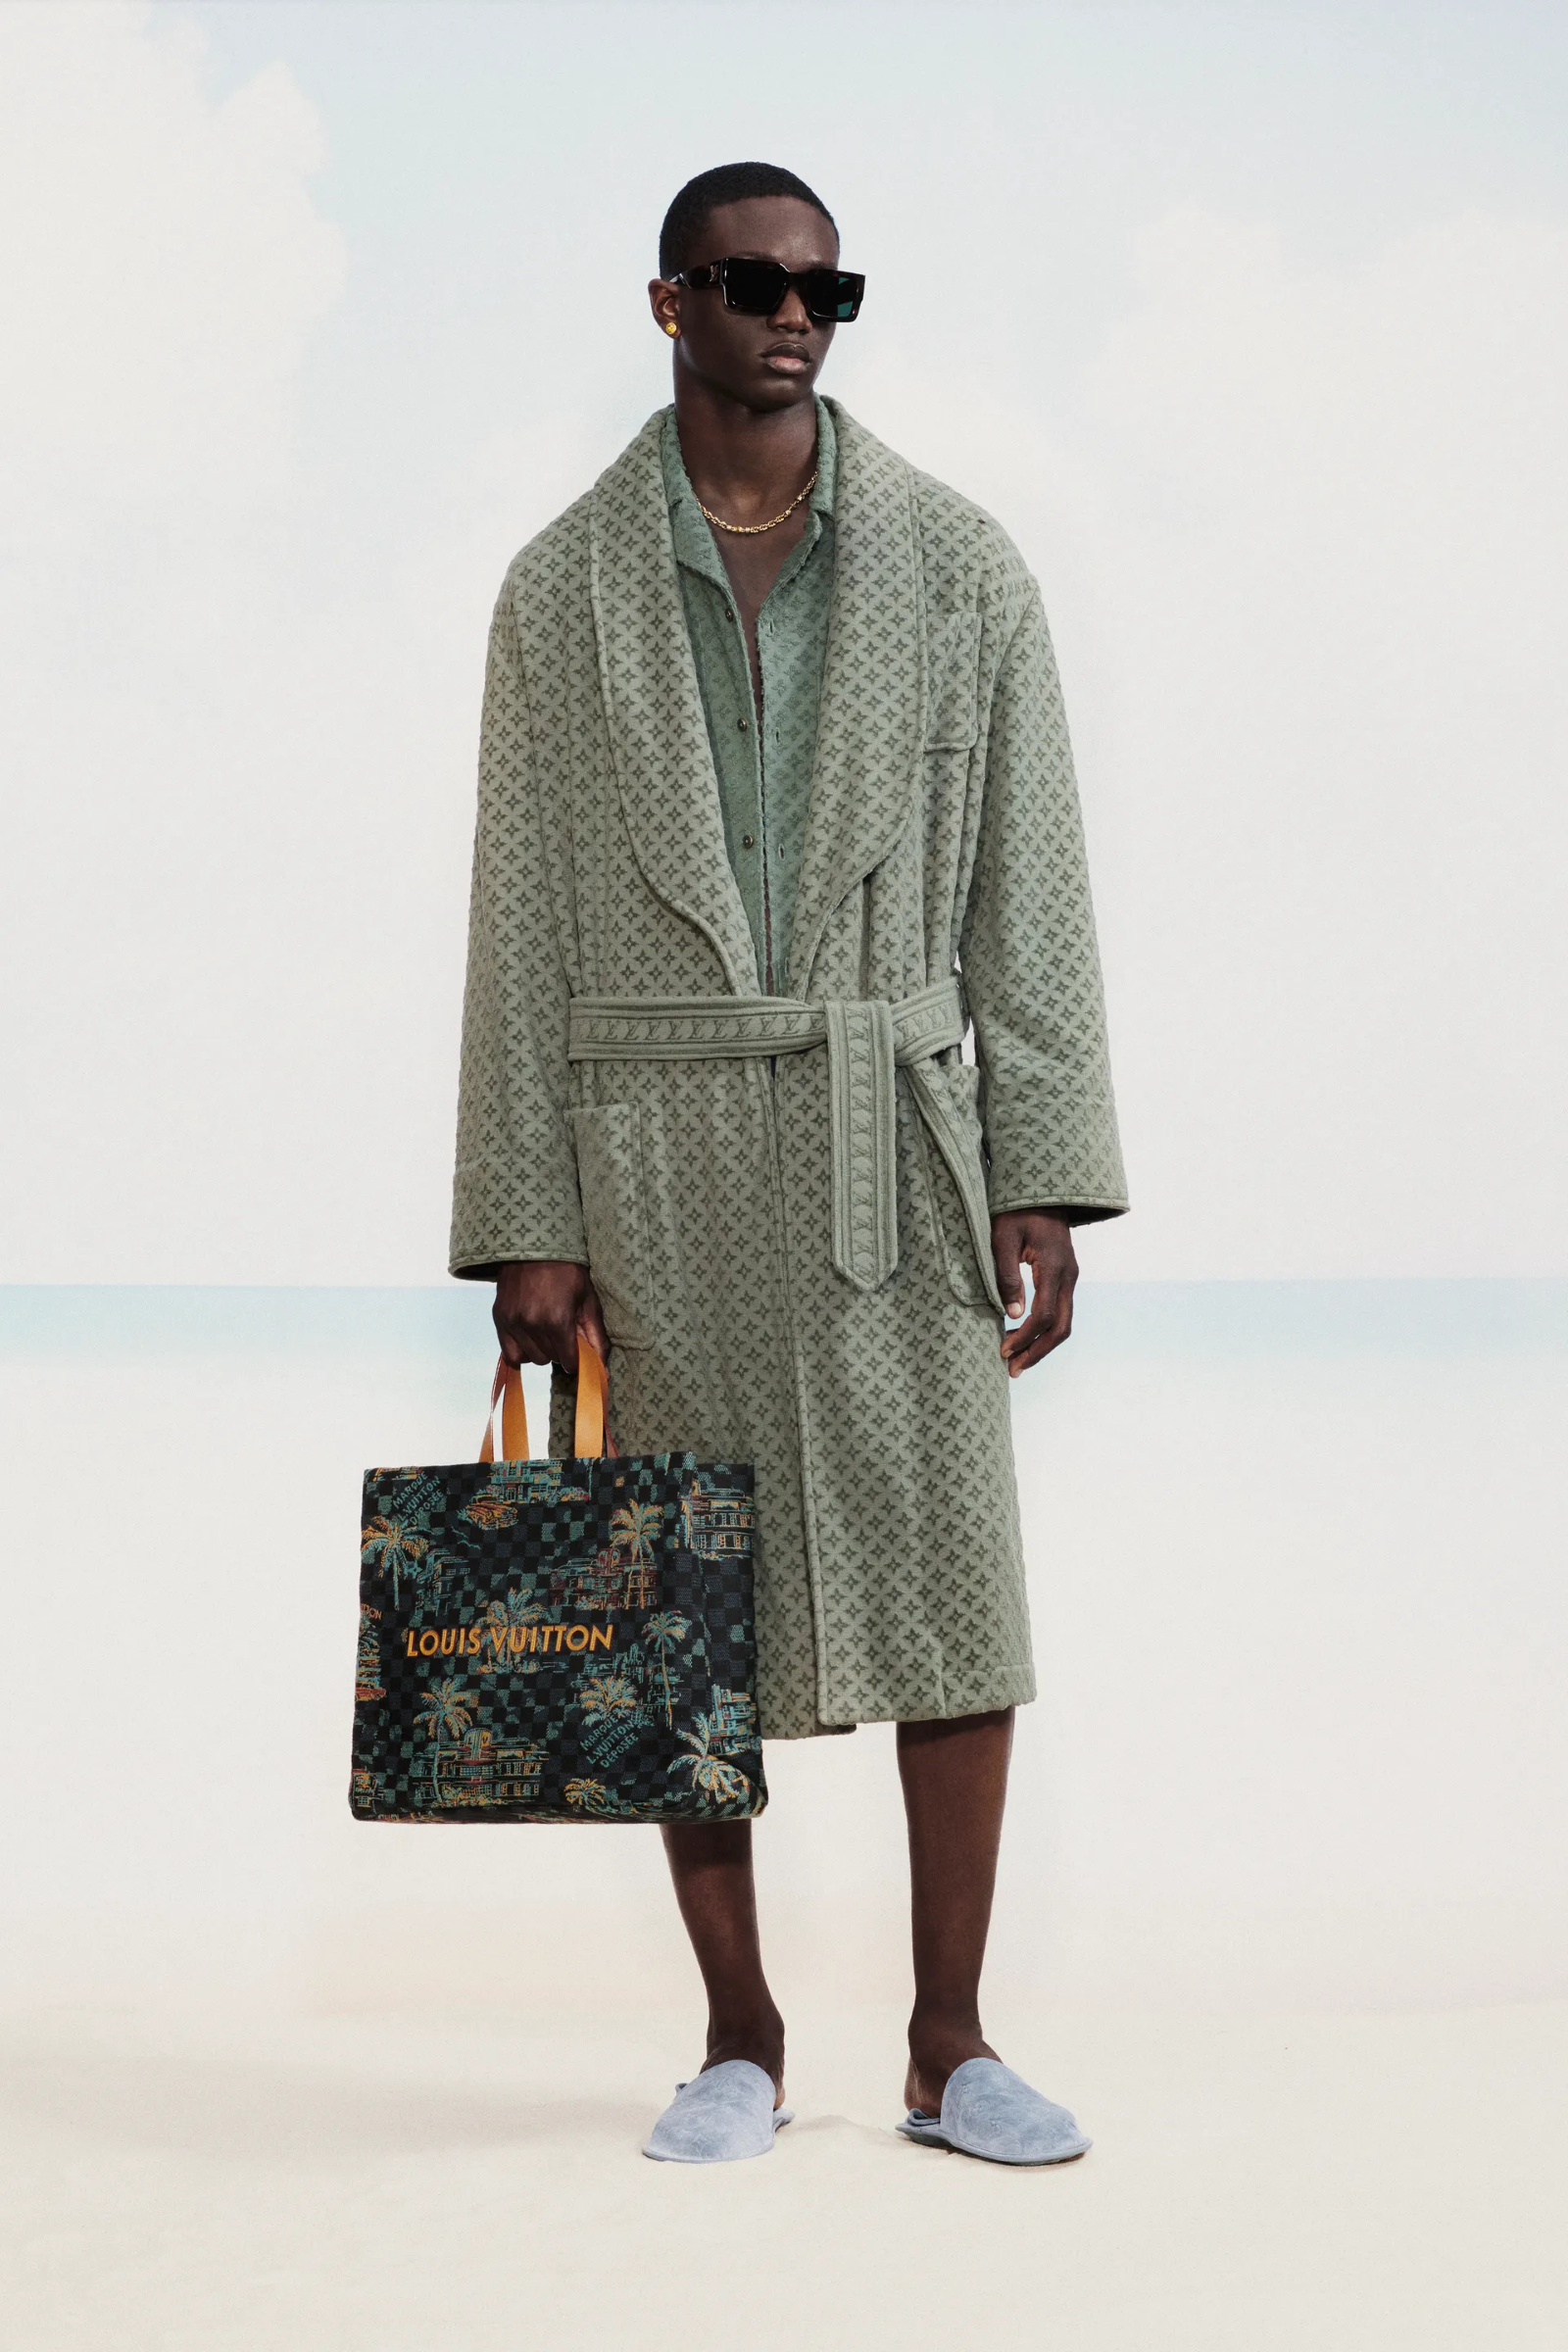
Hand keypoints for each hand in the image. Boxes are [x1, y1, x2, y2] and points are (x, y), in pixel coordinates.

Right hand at [492, 1261, 609, 1374]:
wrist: (534, 1246)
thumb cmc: (566, 1271)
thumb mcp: (588, 1299)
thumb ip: (596, 1334)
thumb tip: (603, 1366)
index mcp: (558, 1320)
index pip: (568, 1361)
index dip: (575, 1358)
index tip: (576, 1350)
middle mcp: (533, 1324)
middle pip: (550, 1360)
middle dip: (560, 1352)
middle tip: (562, 1334)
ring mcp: (514, 1322)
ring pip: (531, 1358)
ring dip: (542, 1351)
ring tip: (546, 1332)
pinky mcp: (500, 1318)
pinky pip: (510, 1354)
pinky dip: (521, 1351)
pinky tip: (530, 1338)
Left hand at [992, 1211, 1076, 1377]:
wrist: (1041, 1191)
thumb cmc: (1016, 1210)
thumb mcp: (1003, 1237)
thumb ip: (1006, 1275)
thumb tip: (1012, 1314)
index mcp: (1055, 1267)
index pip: (1044, 1315)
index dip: (1024, 1338)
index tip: (1003, 1351)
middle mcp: (1069, 1275)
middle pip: (1061, 1327)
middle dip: (1037, 1352)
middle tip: (1012, 1370)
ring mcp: (1070, 1276)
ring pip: (1064, 1322)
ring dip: (1042, 1345)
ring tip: (1016, 1361)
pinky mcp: (1065, 1277)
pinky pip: (1060, 1311)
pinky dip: (1044, 1330)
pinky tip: (1023, 1337)